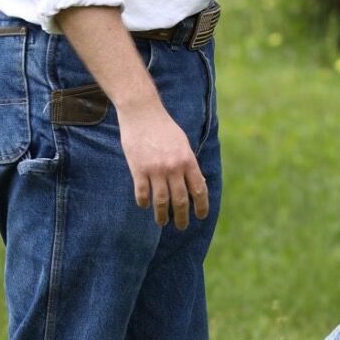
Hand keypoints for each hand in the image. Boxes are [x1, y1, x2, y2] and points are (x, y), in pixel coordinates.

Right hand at [116, 96, 209, 228]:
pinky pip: (142, 193)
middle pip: (181, 200)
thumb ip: (189, 164)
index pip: (199, 190)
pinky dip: (144, 202)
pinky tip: (144, 206)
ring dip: (162, 215)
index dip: (201, 206)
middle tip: (182, 227)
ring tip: (162, 222)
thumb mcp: (183, 144)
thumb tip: (197, 185)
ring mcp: (155, 169)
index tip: (200, 216)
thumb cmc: (164, 127)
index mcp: (188, 160)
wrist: (142, 112)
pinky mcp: (138, 169)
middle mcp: (174, 167)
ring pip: (161, 201)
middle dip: (183, 217)